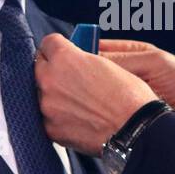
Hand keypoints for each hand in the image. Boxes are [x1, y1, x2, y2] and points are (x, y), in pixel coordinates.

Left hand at [35, 34, 156, 155]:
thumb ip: (82, 61)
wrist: (135, 130)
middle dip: (52, 70)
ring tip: (76, 103)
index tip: (61, 53)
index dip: (57, 48)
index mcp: (64, 58)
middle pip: (39, 68)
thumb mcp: (107, 64)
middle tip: (69, 79)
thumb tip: (74, 62)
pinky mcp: (50, 129)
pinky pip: (47, 118)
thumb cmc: (128, 97)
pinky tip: (76, 119)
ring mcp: (47, 106)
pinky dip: (58, 117)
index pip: (47, 44)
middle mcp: (49, 80)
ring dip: (53, 95)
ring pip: (41, 94)